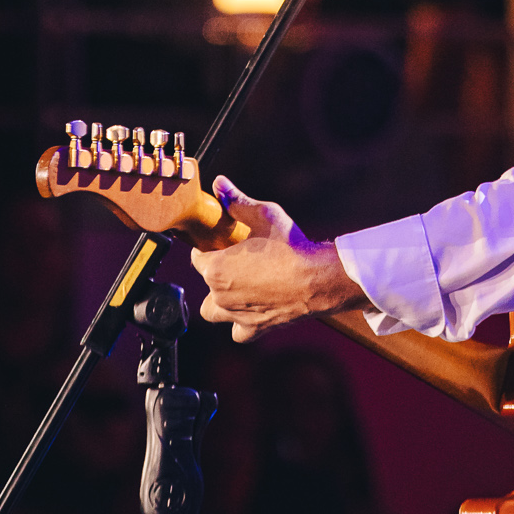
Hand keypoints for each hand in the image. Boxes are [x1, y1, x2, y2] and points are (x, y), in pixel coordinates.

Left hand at [191, 178, 364, 342]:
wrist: (316, 278)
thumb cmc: (289, 246)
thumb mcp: (263, 214)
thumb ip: (236, 200)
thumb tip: (219, 183)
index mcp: (216, 268)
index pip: (196, 257)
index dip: (208, 246)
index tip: (220, 241)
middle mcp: (219, 295)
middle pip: (205, 282)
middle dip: (215, 271)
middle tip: (236, 259)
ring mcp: (235, 314)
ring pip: (212, 311)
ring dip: (219, 301)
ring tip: (237, 286)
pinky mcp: (253, 328)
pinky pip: (237, 331)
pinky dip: (240, 323)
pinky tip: (251, 308)